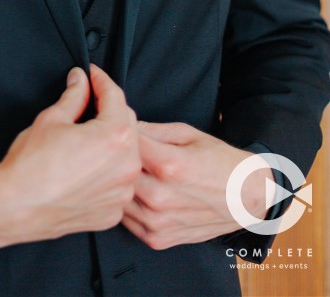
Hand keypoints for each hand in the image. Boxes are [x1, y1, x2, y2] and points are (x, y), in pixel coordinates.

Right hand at [0, 64, 139, 247]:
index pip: (116, 97)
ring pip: (126, 155)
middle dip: (109, 108)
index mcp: (115, 137)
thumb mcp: (52, 118)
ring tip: (87, 133)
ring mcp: (121, 193)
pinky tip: (86, 165)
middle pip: (127, 124)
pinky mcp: (113, 212)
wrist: (15, 208)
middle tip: (88, 99)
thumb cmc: (30, 164)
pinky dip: (108, 170)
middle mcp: (127, 166)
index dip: (101, 80)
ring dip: (112, 140)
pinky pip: (118, 183)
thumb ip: (74, 96)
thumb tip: (80, 80)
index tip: (91, 74)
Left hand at [121, 122, 273, 248]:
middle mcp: (160, 197)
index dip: (119, 133)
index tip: (120, 128)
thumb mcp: (187, 133)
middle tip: (123, 151)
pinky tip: (140, 193)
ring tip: (134, 172)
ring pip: (117, 198)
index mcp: (169, 166)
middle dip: (118, 159)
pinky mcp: (158, 239)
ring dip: (120, 185)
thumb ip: (150, 130)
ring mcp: (158, 222)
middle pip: (116, 173)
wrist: (249, 197)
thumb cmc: (219, 161)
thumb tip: (122, 125)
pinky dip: (128, 205)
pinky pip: (126, 220)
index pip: (124, 143)